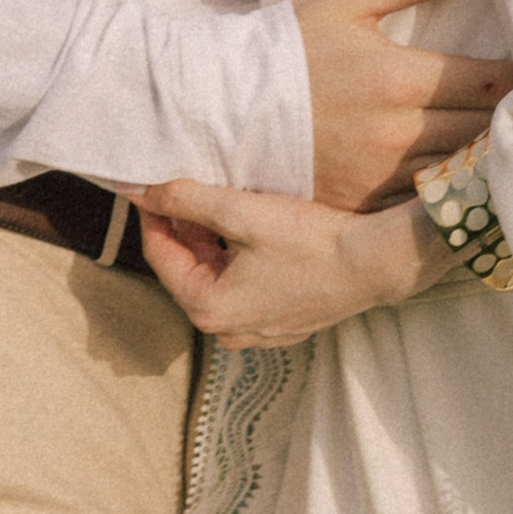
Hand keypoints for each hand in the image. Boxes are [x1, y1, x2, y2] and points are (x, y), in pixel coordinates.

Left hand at [136, 183, 450, 347]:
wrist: (372, 265)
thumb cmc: (308, 241)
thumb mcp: (241, 213)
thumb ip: (187, 200)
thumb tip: (140, 190)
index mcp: (208, 309)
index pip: (159, 256)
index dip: (153, 214)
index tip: (149, 181)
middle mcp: (226, 332)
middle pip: (186, 269)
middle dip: (182, 227)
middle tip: (183, 183)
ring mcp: (255, 332)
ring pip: (214, 278)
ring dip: (209, 241)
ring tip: (216, 198)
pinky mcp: (279, 323)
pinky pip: (240, 288)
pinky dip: (235, 258)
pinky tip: (248, 228)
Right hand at [293, 0, 512, 211]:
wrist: (232, 106)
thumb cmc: (292, 44)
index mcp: (398, 78)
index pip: (484, 83)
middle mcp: (395, 134)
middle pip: (480, 131)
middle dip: (508, 117)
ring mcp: (380, 176)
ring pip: (458, 171)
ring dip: (484, 157)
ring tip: (509, 143)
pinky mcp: (365, 204)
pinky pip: (424, 204)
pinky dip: (449, 190)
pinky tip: (464, 179)